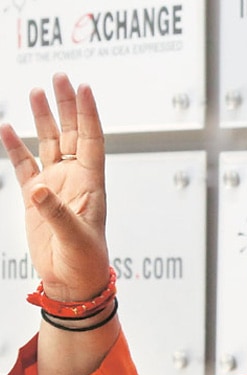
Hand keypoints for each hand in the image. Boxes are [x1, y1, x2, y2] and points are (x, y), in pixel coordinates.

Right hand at [0, 73, 108, 300]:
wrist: (72, 280)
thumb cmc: (86, 260)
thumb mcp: (76, 237)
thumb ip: (56, 213)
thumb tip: (36, 189)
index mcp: (91, 183)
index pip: (92, 140)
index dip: (88, 114)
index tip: (84, 88)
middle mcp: (74, 178)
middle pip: (70, 133)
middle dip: (66, 106)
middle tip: (60, 77)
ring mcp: (54, 185)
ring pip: (48, 144)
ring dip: (43, 119)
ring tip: (37, 92)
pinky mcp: (35, 197)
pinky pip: (24, 165)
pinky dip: (15, 147)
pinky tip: (6, 128)